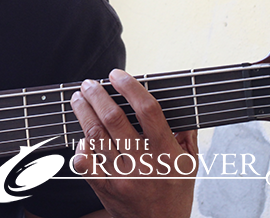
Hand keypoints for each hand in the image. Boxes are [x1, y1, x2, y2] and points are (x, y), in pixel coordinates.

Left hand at [70, 69, 197, 217]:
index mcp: (166, 152)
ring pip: (95, 135)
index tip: (117, 75)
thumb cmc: (173, 194)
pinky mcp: (104, 187)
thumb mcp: (189, 164)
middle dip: (97, 95)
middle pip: (113, 118)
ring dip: (83, 111)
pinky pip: (84, 161)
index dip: (130, 88)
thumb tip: (180, 107)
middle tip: (89, 84)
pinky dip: (80, 145)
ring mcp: (121, 176)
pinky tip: (81, 134)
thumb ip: (184, 134)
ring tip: (79, 99)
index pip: (147, 110)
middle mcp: (143, 163)